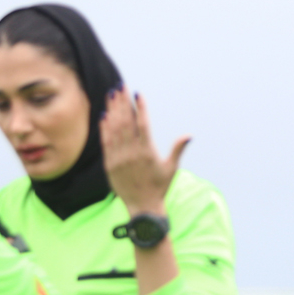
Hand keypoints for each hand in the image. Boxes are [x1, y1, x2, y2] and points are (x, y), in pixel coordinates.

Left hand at [100, 87, 189, 215]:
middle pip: (126, 122)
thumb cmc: (159, 187)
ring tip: (111, 95)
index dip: (139, 107)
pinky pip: (106, 142)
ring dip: (112, 110)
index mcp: (148, 152)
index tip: (137, 93)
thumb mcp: (171, 169)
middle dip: (122, 102)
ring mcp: (119, 158)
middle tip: (120, 87)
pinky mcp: (110, 164)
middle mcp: (132, 153)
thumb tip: (189, 135)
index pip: (143, 124)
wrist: (142, 207)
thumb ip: (177, 150)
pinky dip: (105, 127)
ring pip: (114, 129)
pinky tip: (104, 115)